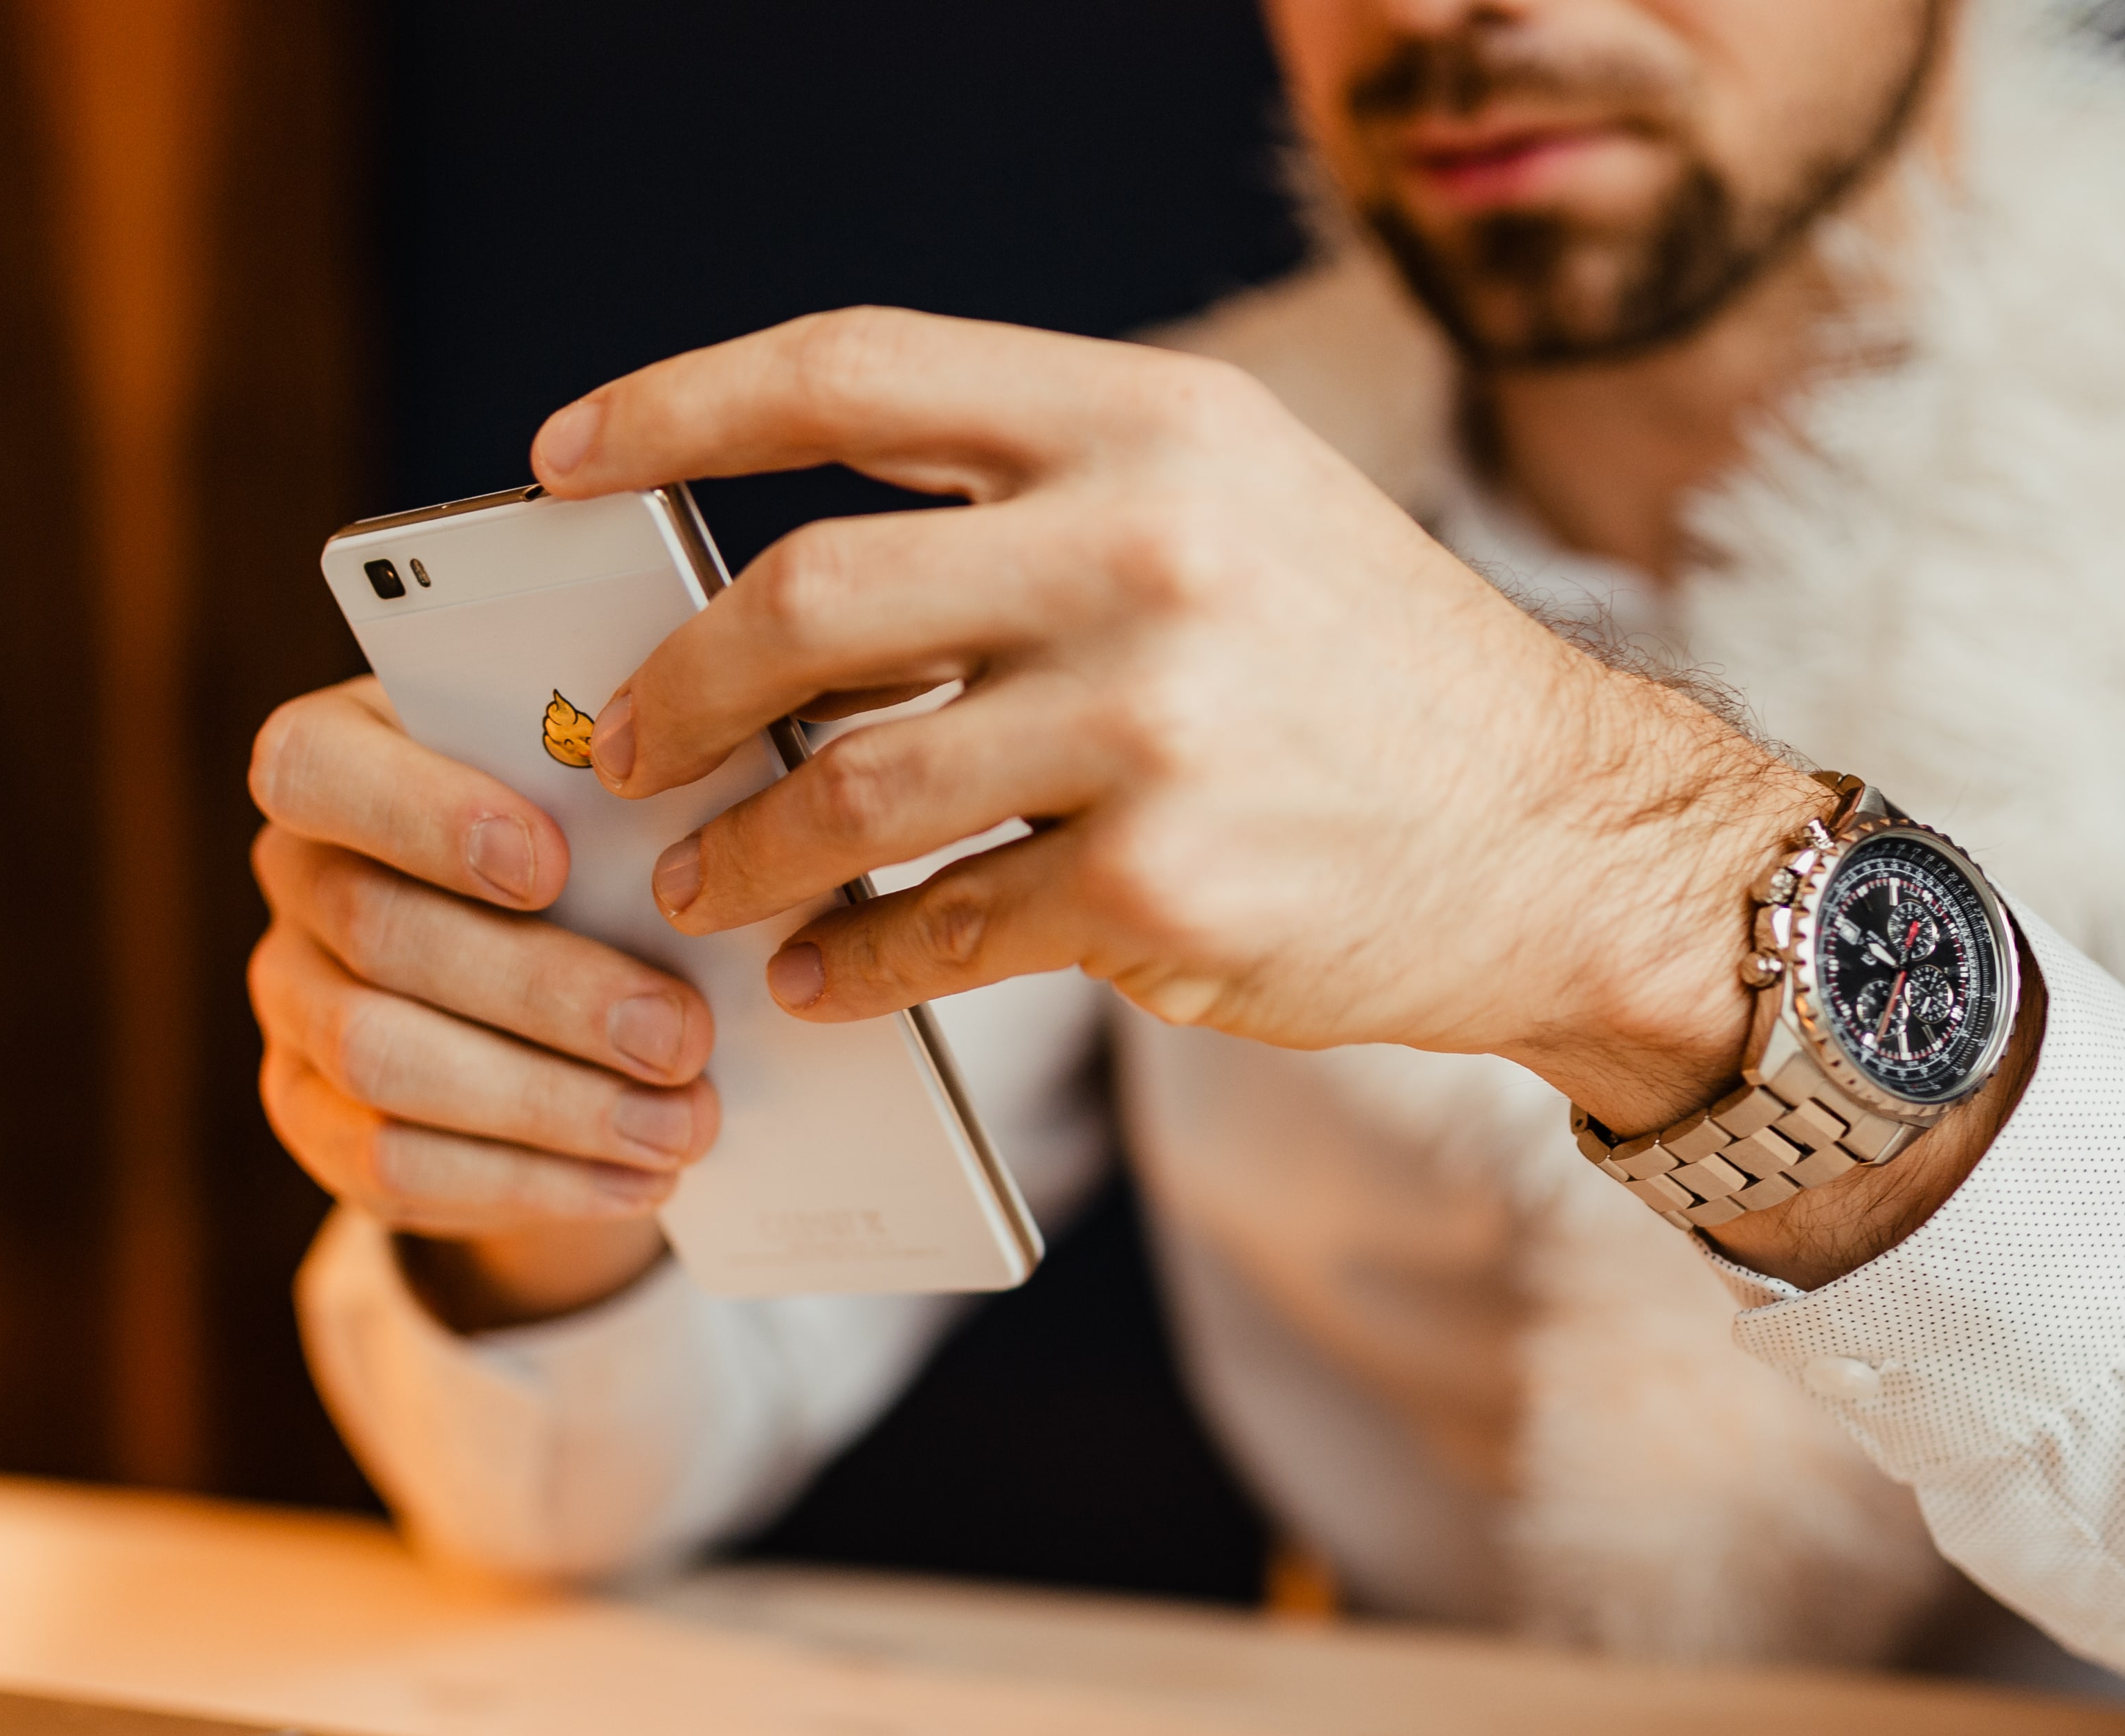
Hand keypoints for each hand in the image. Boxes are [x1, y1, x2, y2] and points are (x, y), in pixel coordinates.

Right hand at [244, 677, 717, 1328]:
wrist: (559, 990)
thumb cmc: (590, 858)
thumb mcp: (597, 807)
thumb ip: (609, 806)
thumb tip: (700, 855)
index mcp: (343, 761)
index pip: (314, 766)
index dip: (424, 817)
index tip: (552, 868)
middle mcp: (297, 877)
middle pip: (380, 933)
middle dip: (546, 994)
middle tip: (682, 1039)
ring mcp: (292, 1002)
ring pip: (382, 1061)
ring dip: (550, 1104)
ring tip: (681, 1126)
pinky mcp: (313, 1117)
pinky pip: (393, 1166)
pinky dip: (529, 1180)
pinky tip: (634, 1179)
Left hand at [536, 308, 1783, 1132]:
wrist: (1560, 834)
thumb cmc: (1365, 671)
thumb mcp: (1230, 508)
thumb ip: (1033, 506)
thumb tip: (796, 585)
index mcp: (1145, 422)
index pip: (850, 370)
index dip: (676, 405)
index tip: (564, 461)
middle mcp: (1142, 551)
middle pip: (806, 595)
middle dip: (676, 683)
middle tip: (623, 742)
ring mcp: (1151, 724)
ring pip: (845, 791)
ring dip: (737, 850)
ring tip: (697, 883)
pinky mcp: (1159, 885)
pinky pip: (937, 931)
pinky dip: (851, 964)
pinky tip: (818, 977)